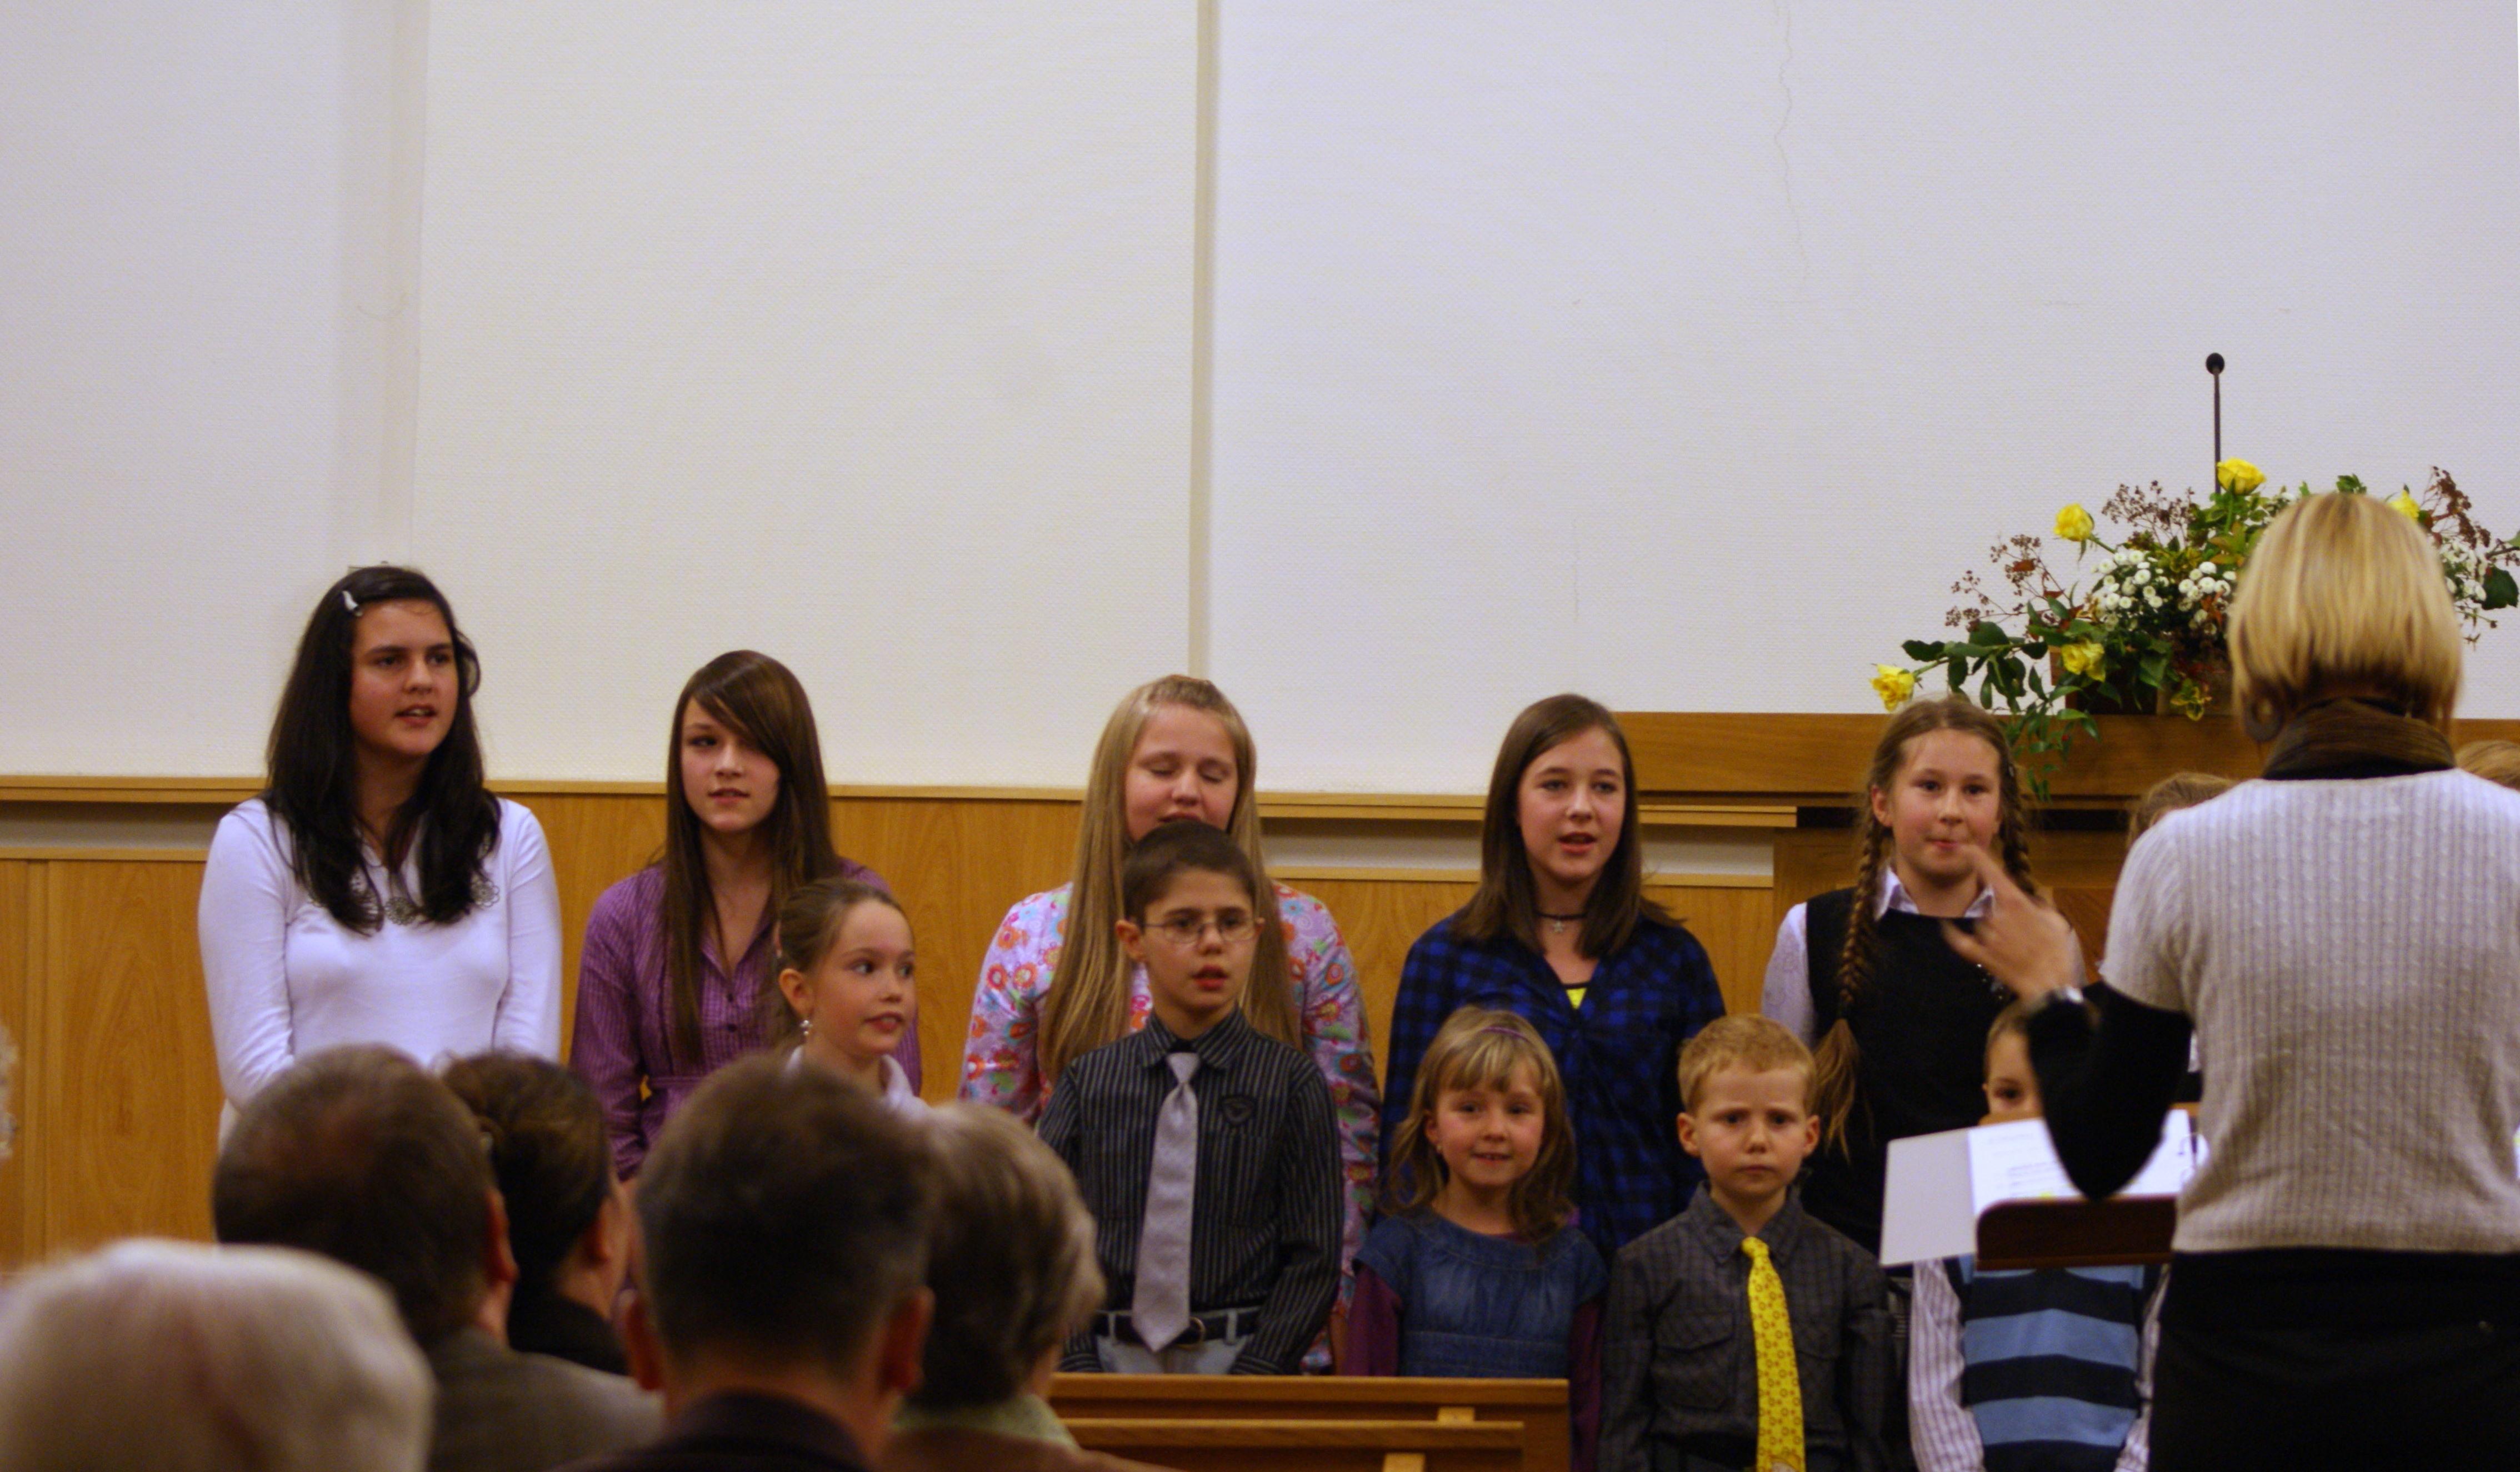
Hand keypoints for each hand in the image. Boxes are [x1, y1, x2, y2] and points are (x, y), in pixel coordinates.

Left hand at [1941, 847, 2083, 998]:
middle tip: (2020, 927)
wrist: (2049, 984)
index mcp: (2015, 903)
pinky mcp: (1981, 954)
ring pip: (1982, 922)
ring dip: (1992, 927)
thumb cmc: (2055, 951)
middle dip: (2000, 909)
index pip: (1992, 873)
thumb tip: (2026, 897)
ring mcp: (1986, 935)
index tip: (1968, 847)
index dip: (1978, 858)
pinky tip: (1947, 927)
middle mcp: (1997, 915)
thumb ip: (2037, 903)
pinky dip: (1953, 934)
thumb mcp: (2053, 920)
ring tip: (2015, 944)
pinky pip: (1960, 941)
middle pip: (1988, 902)